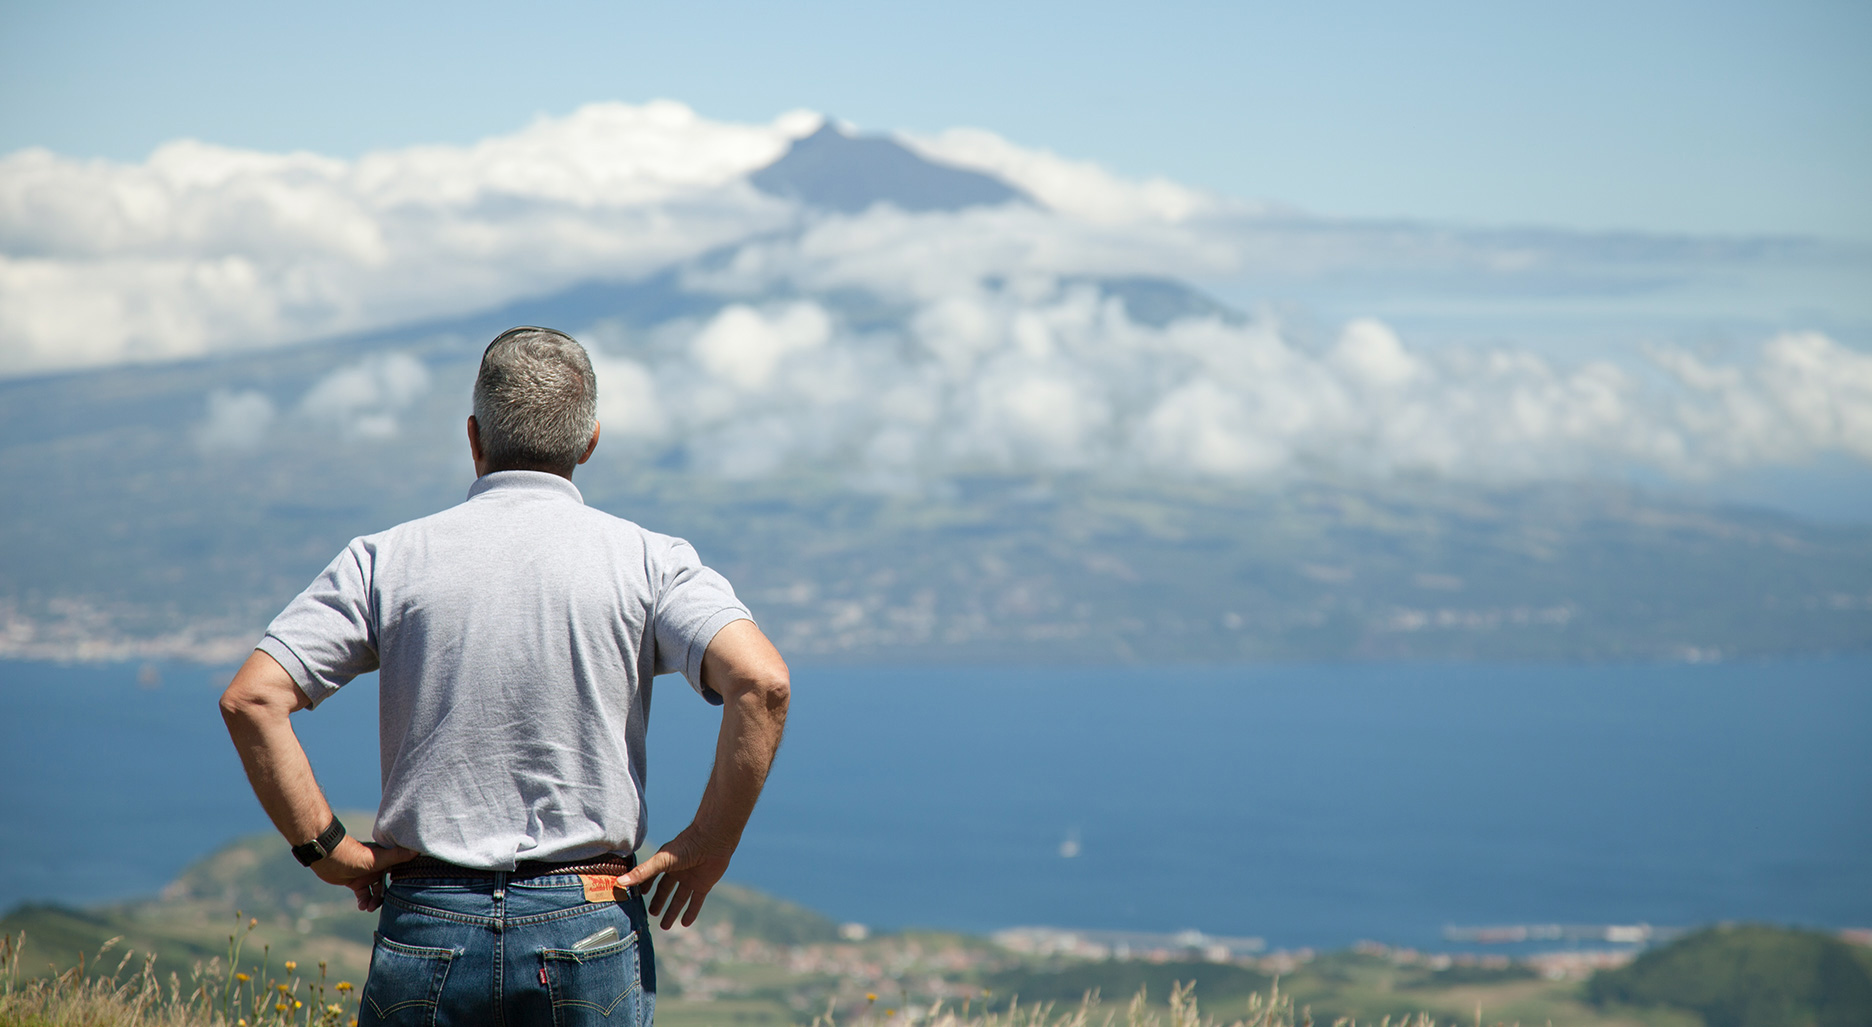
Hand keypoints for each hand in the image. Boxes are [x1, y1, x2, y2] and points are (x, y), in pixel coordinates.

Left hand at [313, 837, 418, 911]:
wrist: (327, 857)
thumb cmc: (353, 854)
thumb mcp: (377, 858)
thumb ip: (397, 856)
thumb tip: (417, 850)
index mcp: (386, 858)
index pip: (401, 869)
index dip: (405, 880)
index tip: (409, 891)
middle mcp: (378, 866)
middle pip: (388, 884)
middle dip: (386, 896)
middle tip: (384, 905)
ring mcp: (367, 874)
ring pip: (376, 891)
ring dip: (374, 901)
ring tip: (368, 908)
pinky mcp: (356, 881)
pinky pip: (364, 894)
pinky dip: (363, 901)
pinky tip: (361, 906)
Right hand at [615, 825, 732, 929]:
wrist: (713, 840)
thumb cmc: (686, 846)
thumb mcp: (661, 861)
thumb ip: (642, 873)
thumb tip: (619, 882)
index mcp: (665, 863)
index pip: (652, 877)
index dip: (645, 886)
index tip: (638, 896)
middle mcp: (678, 871)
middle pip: (666, 889)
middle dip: (659, 901)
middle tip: (651, 914)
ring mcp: (691, 878)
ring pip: (680, 898)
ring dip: (673, 911)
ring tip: (665, 926)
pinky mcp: (704, 884)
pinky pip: (696, 901)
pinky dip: (691, 912)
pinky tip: (685, 924)